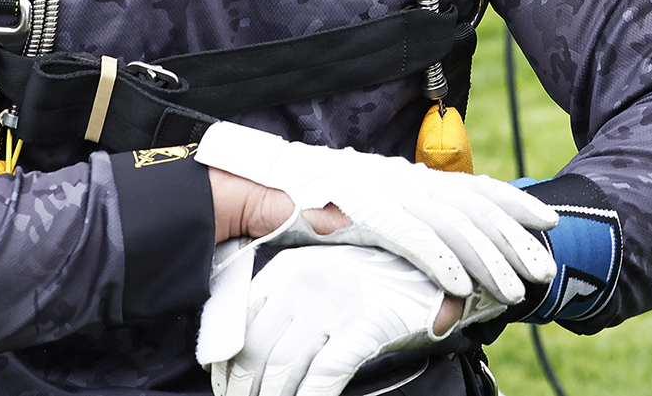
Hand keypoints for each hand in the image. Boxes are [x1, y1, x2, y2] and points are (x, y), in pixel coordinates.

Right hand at [195, 122, 556, 301]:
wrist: (242, 192)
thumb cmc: (292, 206)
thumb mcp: (352, 212)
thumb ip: (387, 225)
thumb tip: (421, 247)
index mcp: (397, 177)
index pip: (465, 187)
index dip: (509, 202)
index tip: (543, 220)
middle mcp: (397, 179)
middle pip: (471, 206)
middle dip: (514, 236)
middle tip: (545, 264)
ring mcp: (381, 194)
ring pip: (453, 226)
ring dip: (491, 257)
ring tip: (519, 285)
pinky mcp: (360, 214)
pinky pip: (413, 242)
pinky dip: (444, 264)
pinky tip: (467, 289)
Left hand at [208, 244, 493, 395]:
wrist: (428, 270)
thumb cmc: (369, 277)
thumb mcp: (320, 275)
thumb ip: (284, 300)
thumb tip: (244, 344)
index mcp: (287, 267)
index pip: (242, 323)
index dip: (228, 364)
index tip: (224, 386)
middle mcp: (305, 283)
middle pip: (258, 351)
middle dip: (245, 389)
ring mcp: (335, 305)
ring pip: (285, 369)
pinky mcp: (362, 326)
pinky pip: (324, 376)